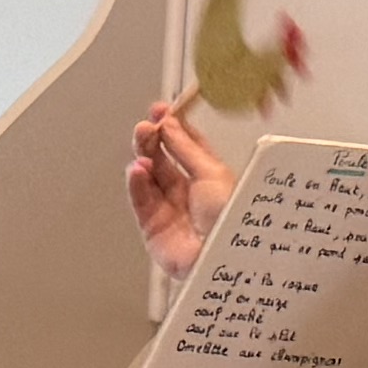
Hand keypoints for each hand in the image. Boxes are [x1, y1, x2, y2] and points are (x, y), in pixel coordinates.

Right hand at [129, 98, 229, 282]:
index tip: (161, 110)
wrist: (224, 257)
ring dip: (143, 156)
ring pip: (149, 176)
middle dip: (154, 138)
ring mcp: (169, 209)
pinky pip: (141, 200)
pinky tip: (137, 168)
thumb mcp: (212, 173)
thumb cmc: (230, 219)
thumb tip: (170, 125)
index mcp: (209, 177)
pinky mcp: (152, 228)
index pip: (187, 146)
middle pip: (164, 159)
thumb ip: (185, 148)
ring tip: (141, 139)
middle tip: (147, 124)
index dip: (174, 127)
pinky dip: (136, 183)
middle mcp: (188, 192)